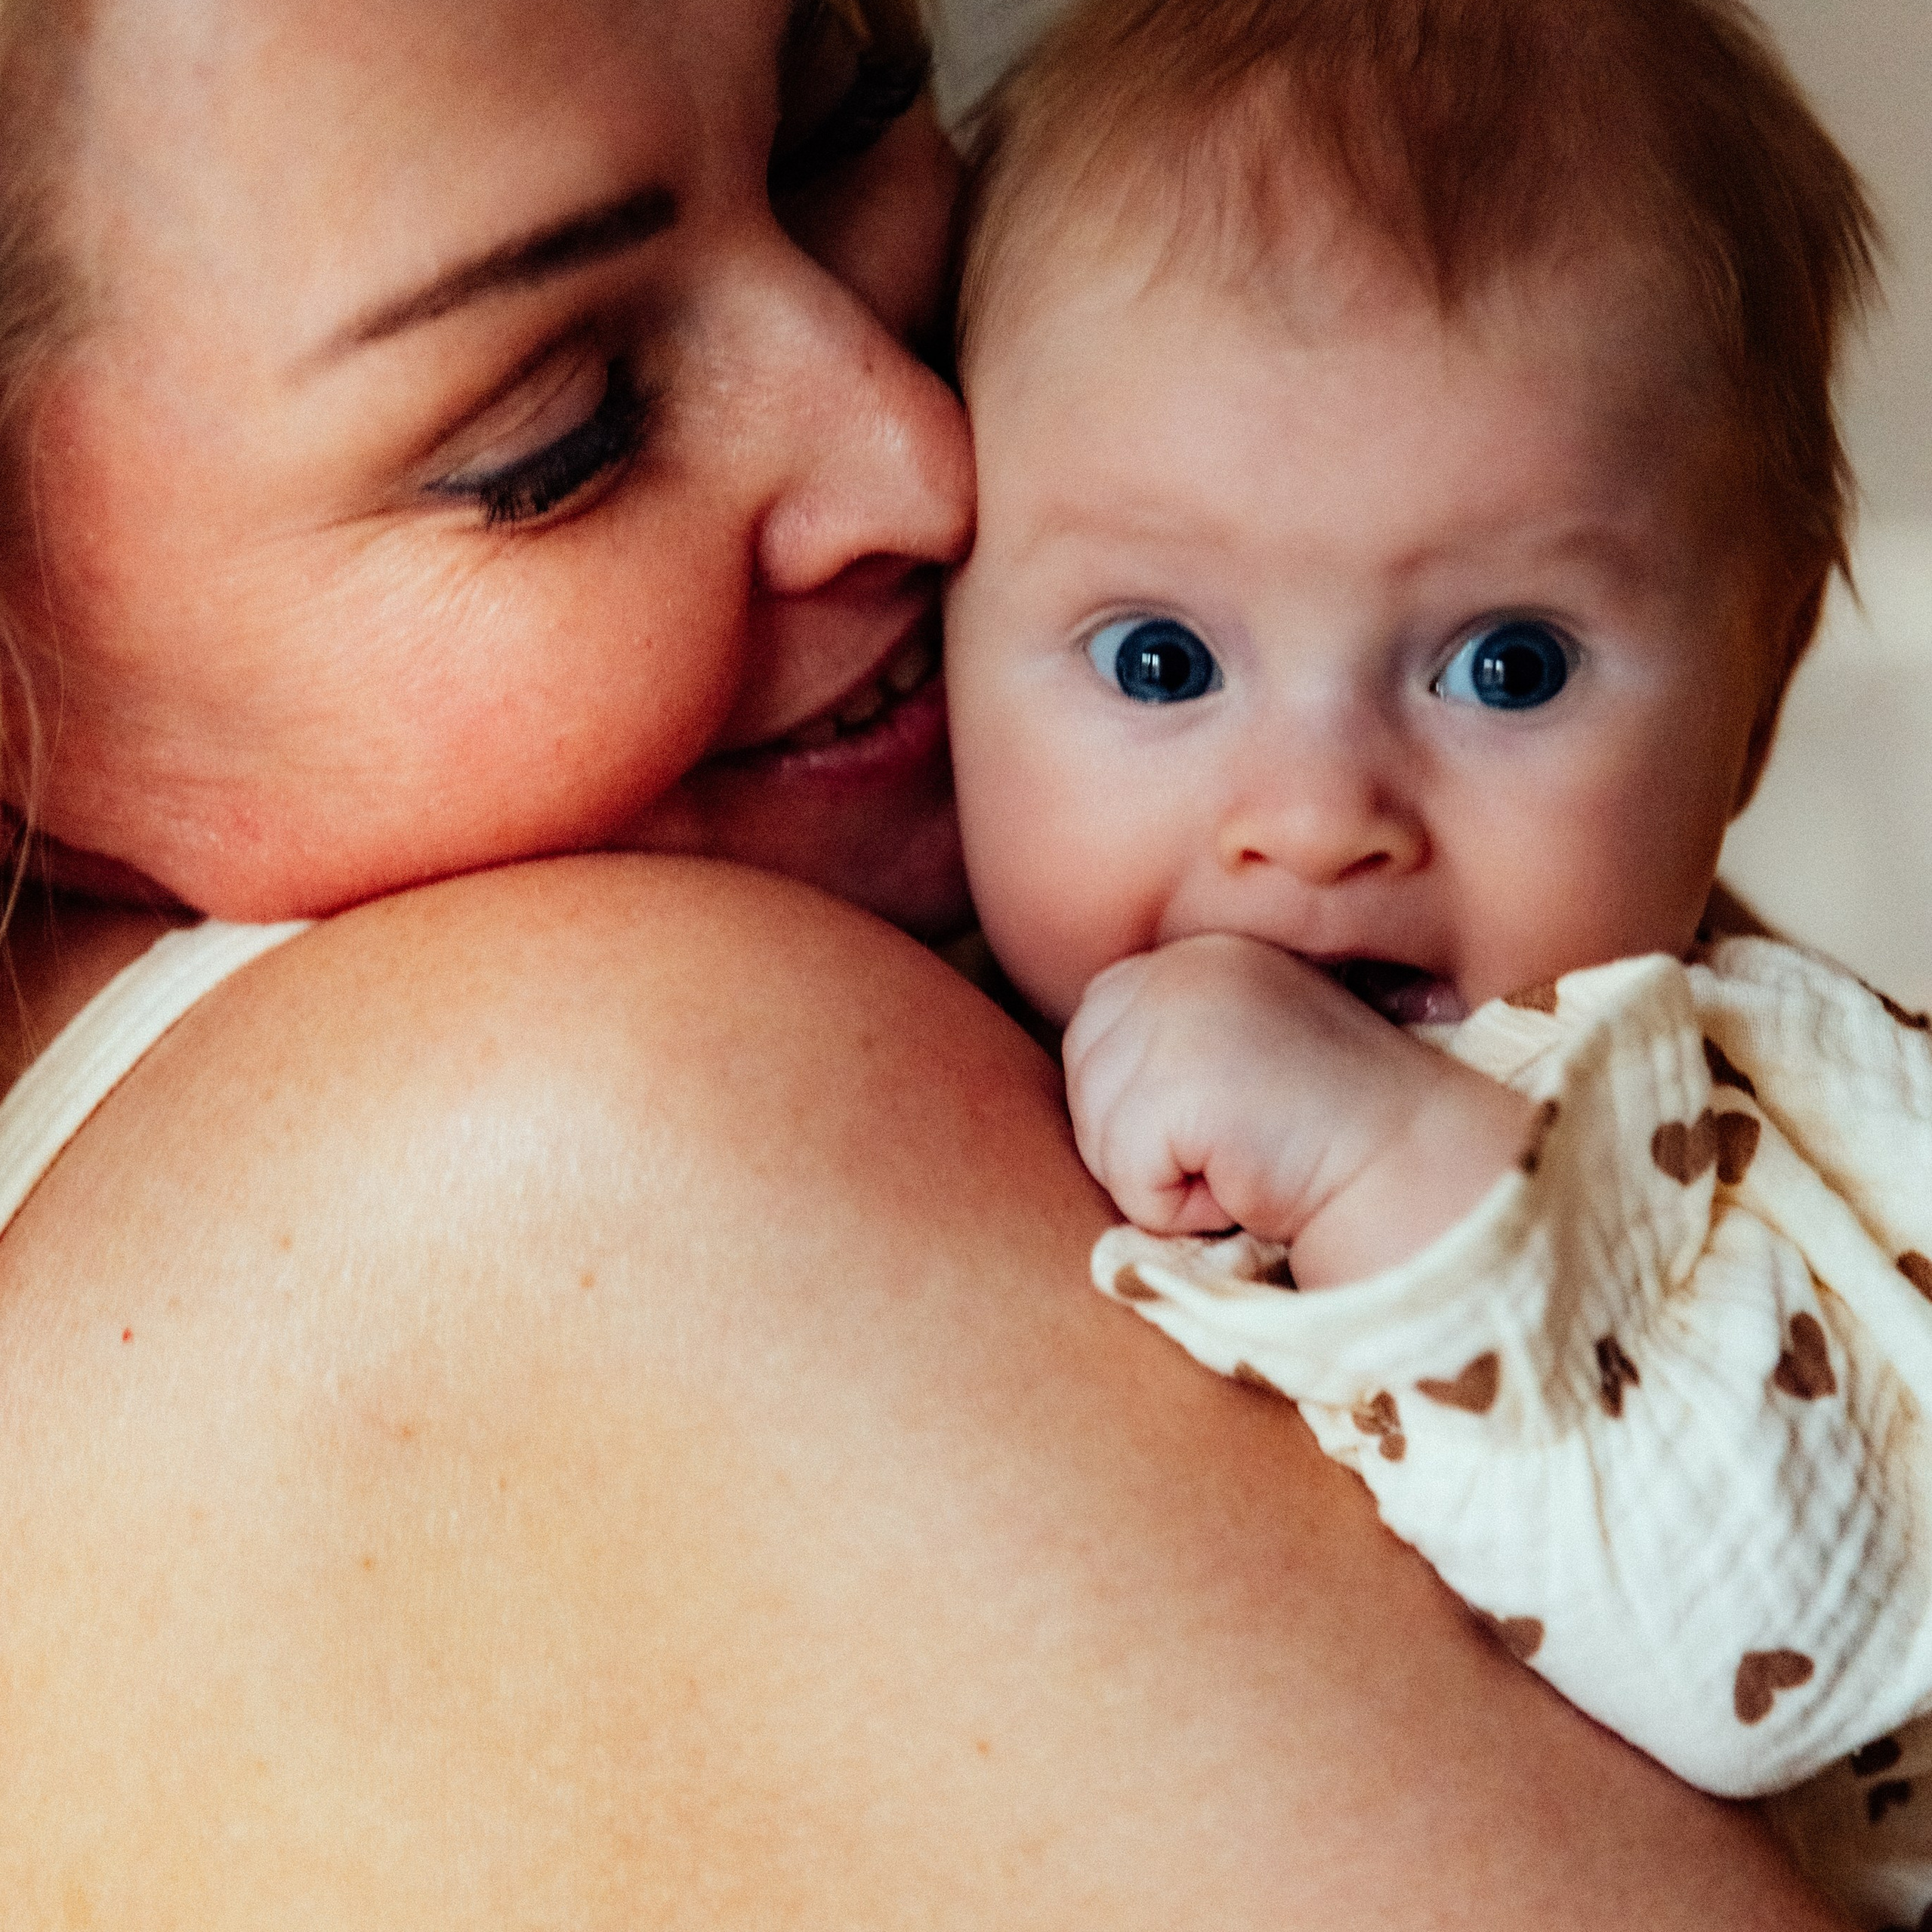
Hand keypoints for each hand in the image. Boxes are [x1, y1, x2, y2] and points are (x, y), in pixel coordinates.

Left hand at [1062, 935, 1533, 1284]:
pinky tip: (1247, 1183)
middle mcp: (1179, 969)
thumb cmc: (1335, 1128)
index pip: (1096, 1028)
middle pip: (1084, 1081)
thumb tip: (1089, 1084)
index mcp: (1196, 954)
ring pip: (1100, 1136)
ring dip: (1164, 1178)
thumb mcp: (1242, 1048)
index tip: (1223, 1114)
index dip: (1141, 1098)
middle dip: (1142, 1140)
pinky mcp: (1178, 1087)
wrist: (1417, 1163)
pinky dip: (1178, 1210)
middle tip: (1236, 1142)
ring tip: (1247, 1159)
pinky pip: (1129, 1180)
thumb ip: (1173, 1039)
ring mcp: (1177, 1020)